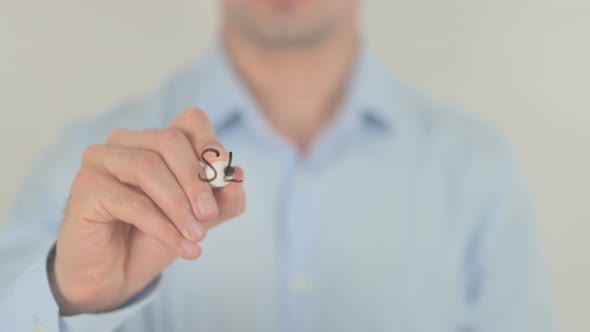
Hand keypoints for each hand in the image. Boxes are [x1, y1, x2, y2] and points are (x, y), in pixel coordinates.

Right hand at [49, 109, 245, 314]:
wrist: (116, 275)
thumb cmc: (154, 237)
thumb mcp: (199, 218)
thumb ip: (222, 199)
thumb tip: (237, 176)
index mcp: (156, 140)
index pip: (190, 121)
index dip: (209, 141)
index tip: (223, 170)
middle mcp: (126, 141)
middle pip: (170, 141)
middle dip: (196, 180)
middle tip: (210, 216)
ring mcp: (101, 159)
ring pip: (148, 167)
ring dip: (179, 206)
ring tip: (197, 236)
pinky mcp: (86, 187)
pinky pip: (131, 201)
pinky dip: (163, 227)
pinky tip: (183, 248)